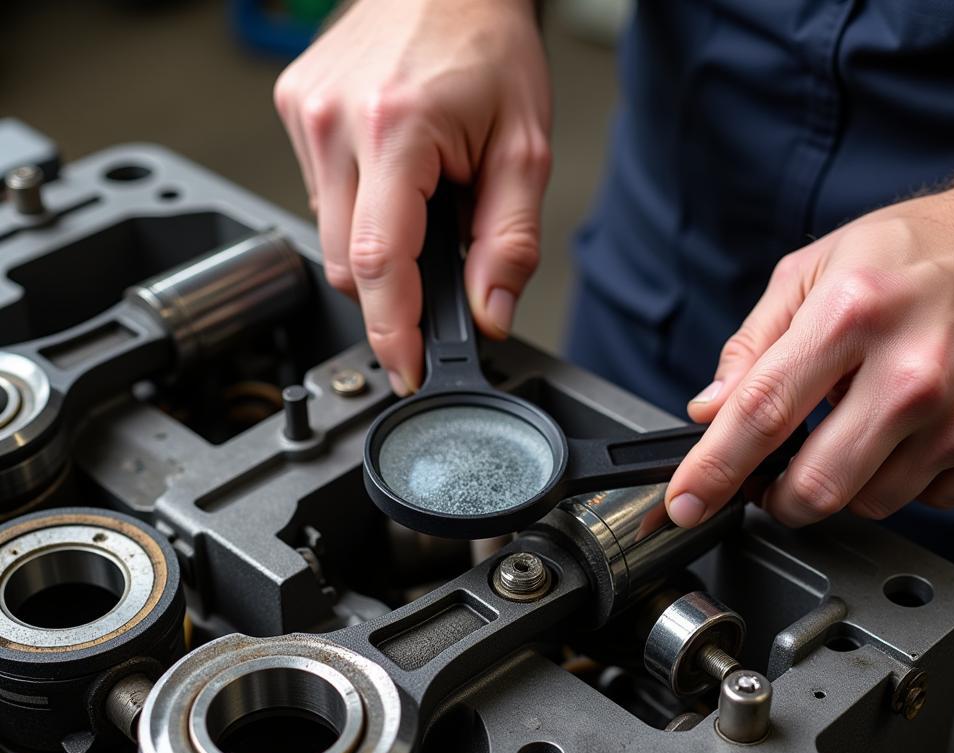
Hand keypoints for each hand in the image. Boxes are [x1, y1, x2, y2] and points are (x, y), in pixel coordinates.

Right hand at [274, 0, 550, 393]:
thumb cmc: (487, 45)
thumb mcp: (524, 148)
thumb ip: (510, 242)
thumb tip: (489, 312)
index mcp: (394, 130)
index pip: (377, 265)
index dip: (393, 333)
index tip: (408, 371)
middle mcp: (334, 122)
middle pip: (346, 265)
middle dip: (393, 290)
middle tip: (440, 257)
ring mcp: (305, 115)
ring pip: (330, 238)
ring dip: (376, 246)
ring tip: (420, 198)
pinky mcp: (294, 111)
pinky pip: (321, 198)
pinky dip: (359, 211)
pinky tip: (391, 177)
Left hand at [666, 164, 953, 527]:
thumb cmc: (907, 255)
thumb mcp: (811, 272)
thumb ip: (752, 345)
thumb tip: (709, 411)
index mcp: (852, 315)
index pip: (763, 413)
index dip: (712, 469)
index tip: (684, 504)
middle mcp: (912, 371)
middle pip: (816, 485)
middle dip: (775, 497)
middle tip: (771, 476)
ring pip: (866, 503)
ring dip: (841, 483)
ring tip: (853, 426)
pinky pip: (921, 501)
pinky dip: (897, 478)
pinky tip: (902, 432)